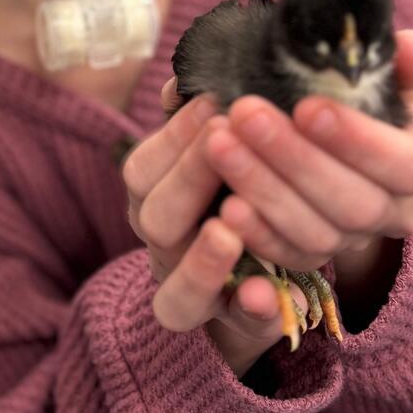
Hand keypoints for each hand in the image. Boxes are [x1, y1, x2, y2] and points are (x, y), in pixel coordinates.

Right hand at [122, 84, 306, 375]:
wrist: (258, 266)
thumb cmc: (233, 183)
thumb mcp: (216, 146)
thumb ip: (197, 114)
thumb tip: (179, 82)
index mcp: (155, 199)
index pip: (142, 170)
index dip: (173, 138)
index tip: (212, 101)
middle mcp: (166, 248)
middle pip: (153, 221)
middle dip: (190, 178)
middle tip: (227, 140)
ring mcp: (194, 292)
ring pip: (174, 294)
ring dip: (201, 262)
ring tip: (228, 232)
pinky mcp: (235, 325)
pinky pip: (236, 329)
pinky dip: (251, 313)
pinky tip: (271, 296)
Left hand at [201, 30, 412, 279]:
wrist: (346, 157)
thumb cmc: (362, 107)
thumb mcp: (384, 83)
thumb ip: (398, 67)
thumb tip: (408, 44)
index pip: (403, 163)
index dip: (357, 140)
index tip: (307, 107)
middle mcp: (399, 212)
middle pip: (353, 201)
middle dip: (293, 157)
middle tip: (244, 113)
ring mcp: (356, 242)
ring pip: (315, 231)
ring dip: (263, 187)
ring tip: (219, 144)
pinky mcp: (315, 260)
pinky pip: (287, 256)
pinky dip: (257, 233)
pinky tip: (224, 206)